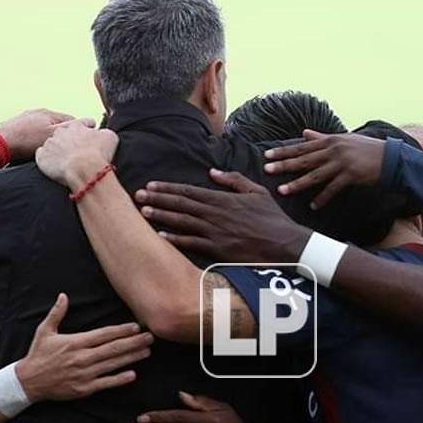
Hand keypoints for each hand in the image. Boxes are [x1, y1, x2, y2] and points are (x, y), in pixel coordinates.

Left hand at [0, 109, 94, 160]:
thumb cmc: (26, 141)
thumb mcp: (54, 135)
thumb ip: (72, 128)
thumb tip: (90, 121)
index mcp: (49, 113)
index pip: (72, 120)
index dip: (79, 132)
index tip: (81, 143)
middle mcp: (38, 113)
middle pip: (58, 124)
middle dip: (64, 136)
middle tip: (65, 150)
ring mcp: (26, 119)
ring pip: (45, 129)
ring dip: (50, 138)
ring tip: (50, 151)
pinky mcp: (16, 127)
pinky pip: (33, 133)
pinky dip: (37, 140)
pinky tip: (35, 149)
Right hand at [15, 293, 151, 401]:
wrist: (28, 381)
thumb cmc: (38, 354)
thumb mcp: (44, 331)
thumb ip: (56, 313)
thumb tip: (63, 295)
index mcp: (75, 342)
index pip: (103, 334)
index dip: (121, 330)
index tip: (136, 326)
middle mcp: (82, 358)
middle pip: (113, 348)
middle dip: (134, 342)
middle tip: (150, 337)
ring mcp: (84, 374)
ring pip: (113, 364)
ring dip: (132, 357)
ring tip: (147, 351)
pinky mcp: (84, 388)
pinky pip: (105, 383)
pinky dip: (119, 379)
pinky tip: (133, 374)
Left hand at [35, 120, 118, 189]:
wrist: (83, 169)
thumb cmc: (98, 154)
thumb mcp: (110, 137)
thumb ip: (105, 132)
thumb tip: (102, 133)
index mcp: (76, 126)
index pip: (80, 125)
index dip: (85, 131)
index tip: (89, 138)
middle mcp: (60, 131)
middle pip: (64, 134)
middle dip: (70, 141)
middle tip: (78, 153)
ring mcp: (49, 143)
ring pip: (53, 145)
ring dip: (59, 151)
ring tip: (67, 162)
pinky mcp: (41, 156)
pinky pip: (42, 156)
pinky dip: (48, 160)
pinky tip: (55, 166)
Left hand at [135, 168, 310, 262]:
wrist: (284, 244)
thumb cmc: (271, 218)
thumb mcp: (256, 192)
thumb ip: (233, 180)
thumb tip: (212, 172)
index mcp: (223, 199)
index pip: (189, 191)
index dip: (168, 188)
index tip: (151, 185)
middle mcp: (215, 214)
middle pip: (180, 205)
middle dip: (157, 199)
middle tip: (138, 195)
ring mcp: (215, 233)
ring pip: (182, 222)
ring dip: (161, 216)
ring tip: (143, 212)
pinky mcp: (218, 250)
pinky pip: (192, 243)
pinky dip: (176, 239)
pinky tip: (161, 236)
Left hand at [264, 130, 385, 208]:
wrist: (390, 157)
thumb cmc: (364, 148)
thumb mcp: (342, 139)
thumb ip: (321, 137)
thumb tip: (303, 132)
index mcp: (329, 140)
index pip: (301, 147)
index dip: (283, 151)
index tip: (267, 155)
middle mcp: (333, 150)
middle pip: (304, 159)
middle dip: (284, 165)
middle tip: (267, 170)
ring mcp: (342, 163)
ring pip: (315, 175)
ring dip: (298, 184)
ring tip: (282, 191)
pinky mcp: (352, 175)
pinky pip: (333, 189)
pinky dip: (323, 198)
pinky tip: (313, 206)